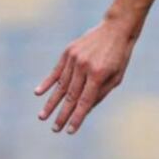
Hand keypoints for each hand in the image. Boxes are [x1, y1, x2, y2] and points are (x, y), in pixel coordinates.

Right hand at [35, 19, 135, 133]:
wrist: (116, 28)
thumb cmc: (119, 55)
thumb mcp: (117, 76)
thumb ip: (100, 93)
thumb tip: (85, 110)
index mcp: (99, 75)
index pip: (85, 101)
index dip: (77, 117)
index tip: (70, 131)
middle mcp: (84, 67)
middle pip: (71, 96)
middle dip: (62, 114)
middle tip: (55, 129)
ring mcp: (74, 58)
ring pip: (61, 85)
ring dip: (51, 102)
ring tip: (43, 116)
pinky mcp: (68, 52)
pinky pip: (56, 70)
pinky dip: (47, 82)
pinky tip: (38, 93)